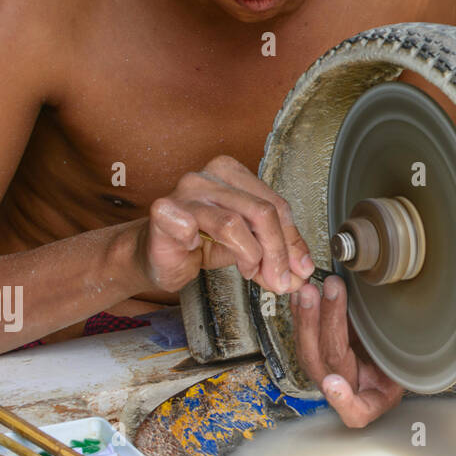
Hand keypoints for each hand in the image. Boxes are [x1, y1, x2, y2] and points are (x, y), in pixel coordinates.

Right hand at [138, 155, 314, 293]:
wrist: (155, 257)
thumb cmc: (197, 244)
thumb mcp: (247, 244)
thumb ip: (274, 251)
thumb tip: (301, 270)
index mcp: (234, 175)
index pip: (277, 204)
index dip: (292, 240)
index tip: (300, 267)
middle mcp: (211, 177)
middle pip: (262, 212)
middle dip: (278, 252)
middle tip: (281, 279)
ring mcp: (186, 191)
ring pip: (235, 222)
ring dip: (251, 255)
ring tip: (249, 271)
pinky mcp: (164, 210)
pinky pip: (192, 226)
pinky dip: (204, 244)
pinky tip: (201, 250)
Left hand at [292, 275, 404, 426]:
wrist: (387, 360)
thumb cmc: (401, 362)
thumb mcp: (409, 362)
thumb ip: (404, 354)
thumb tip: (415, 329)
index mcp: (370, 404)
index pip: (355, 411)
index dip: (342, 399)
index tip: (334, 384)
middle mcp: (344, 393)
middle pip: (330, 362)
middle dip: (329, 323)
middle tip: (332, 292)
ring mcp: (325, 375)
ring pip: (310, 350)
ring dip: (309, 317)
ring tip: (311, 290)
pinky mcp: (315, 356)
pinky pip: (303, 339)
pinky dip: (301, 315)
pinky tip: (298, 298)